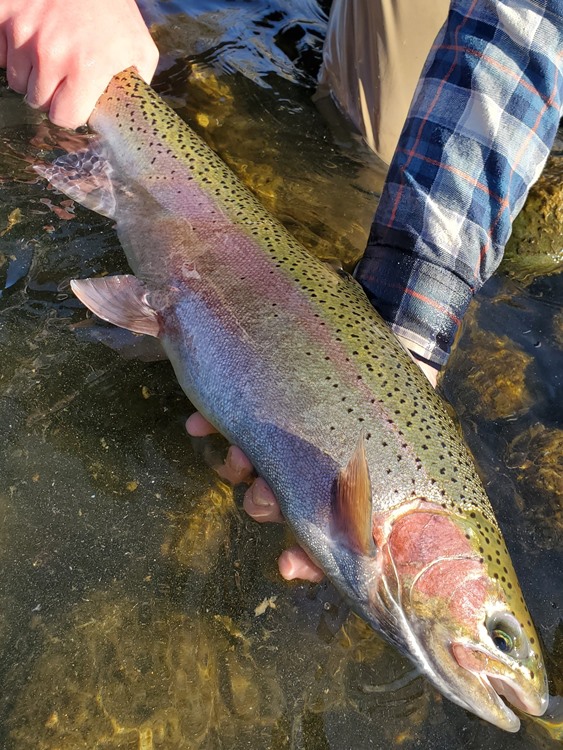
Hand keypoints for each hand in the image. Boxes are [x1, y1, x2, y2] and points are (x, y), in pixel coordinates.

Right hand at [0, 0, 158, 128]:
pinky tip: (32, 41)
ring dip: (31, 75)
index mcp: (86, 67)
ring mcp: (23, 32)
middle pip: (37, 100)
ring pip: (16, 80)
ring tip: (50, 57)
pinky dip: (12, 52)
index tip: (74, 105)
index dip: (69, 114)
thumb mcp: (139, 48)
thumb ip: (134, 83)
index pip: (63, 117)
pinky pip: (1, 55)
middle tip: (63, 78)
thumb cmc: (114, 7)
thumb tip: (125, 110)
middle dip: (50, 95)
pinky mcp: (4, 14)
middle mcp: (51, 53)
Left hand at [186, 339, 436, 583]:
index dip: (303, 559)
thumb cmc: (393, 404)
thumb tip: (354, 531)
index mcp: (340, 489)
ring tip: (238, 456)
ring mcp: (281, 440)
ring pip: (248, 468)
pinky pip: (226, 421)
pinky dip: (210, 426)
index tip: (287, 563)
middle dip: (265, 503)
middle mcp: (308, 471)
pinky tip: (197, 426)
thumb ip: (383, 486)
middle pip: (275, 503)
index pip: (322, 538)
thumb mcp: (399, 446)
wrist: (387, 349)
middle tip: (266, 493)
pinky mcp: (259, 403)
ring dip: (237, 468)